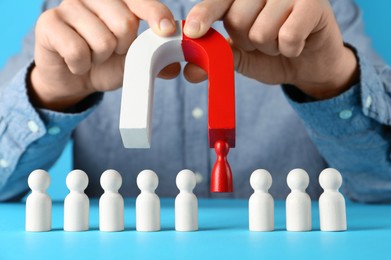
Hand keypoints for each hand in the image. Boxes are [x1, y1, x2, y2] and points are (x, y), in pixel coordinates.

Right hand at [30, 0, 177, 110]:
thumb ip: (155, 59)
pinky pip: (76, 51)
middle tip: (110, 50)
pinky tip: (75, 62)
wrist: (73, 78)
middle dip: (122, 47)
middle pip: (124, 24)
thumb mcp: (134, 61)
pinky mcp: (48, 22)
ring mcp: (69, 6)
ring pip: (102, 40)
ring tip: (91, 56)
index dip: (155, 13)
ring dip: (100, 58)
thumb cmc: (106, 63)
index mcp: (118, 1)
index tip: (165, 29)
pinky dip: (80, 65)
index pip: (141, 2)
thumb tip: (174, 67)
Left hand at [183, 0, 358, 99]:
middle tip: (264, 40)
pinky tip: (299, 42)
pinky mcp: (313, 2)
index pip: (218, 3)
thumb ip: (216, 59)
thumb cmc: (272, 55)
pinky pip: (289, 36)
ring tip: (282, 40)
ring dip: (271, 48)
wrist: (308, 65)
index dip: (204, 15)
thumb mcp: (240, 58)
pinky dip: (291, 49)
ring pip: (262, 31)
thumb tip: (190, 72)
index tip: (194, 31)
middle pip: (237, 21)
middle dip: (248, 42)